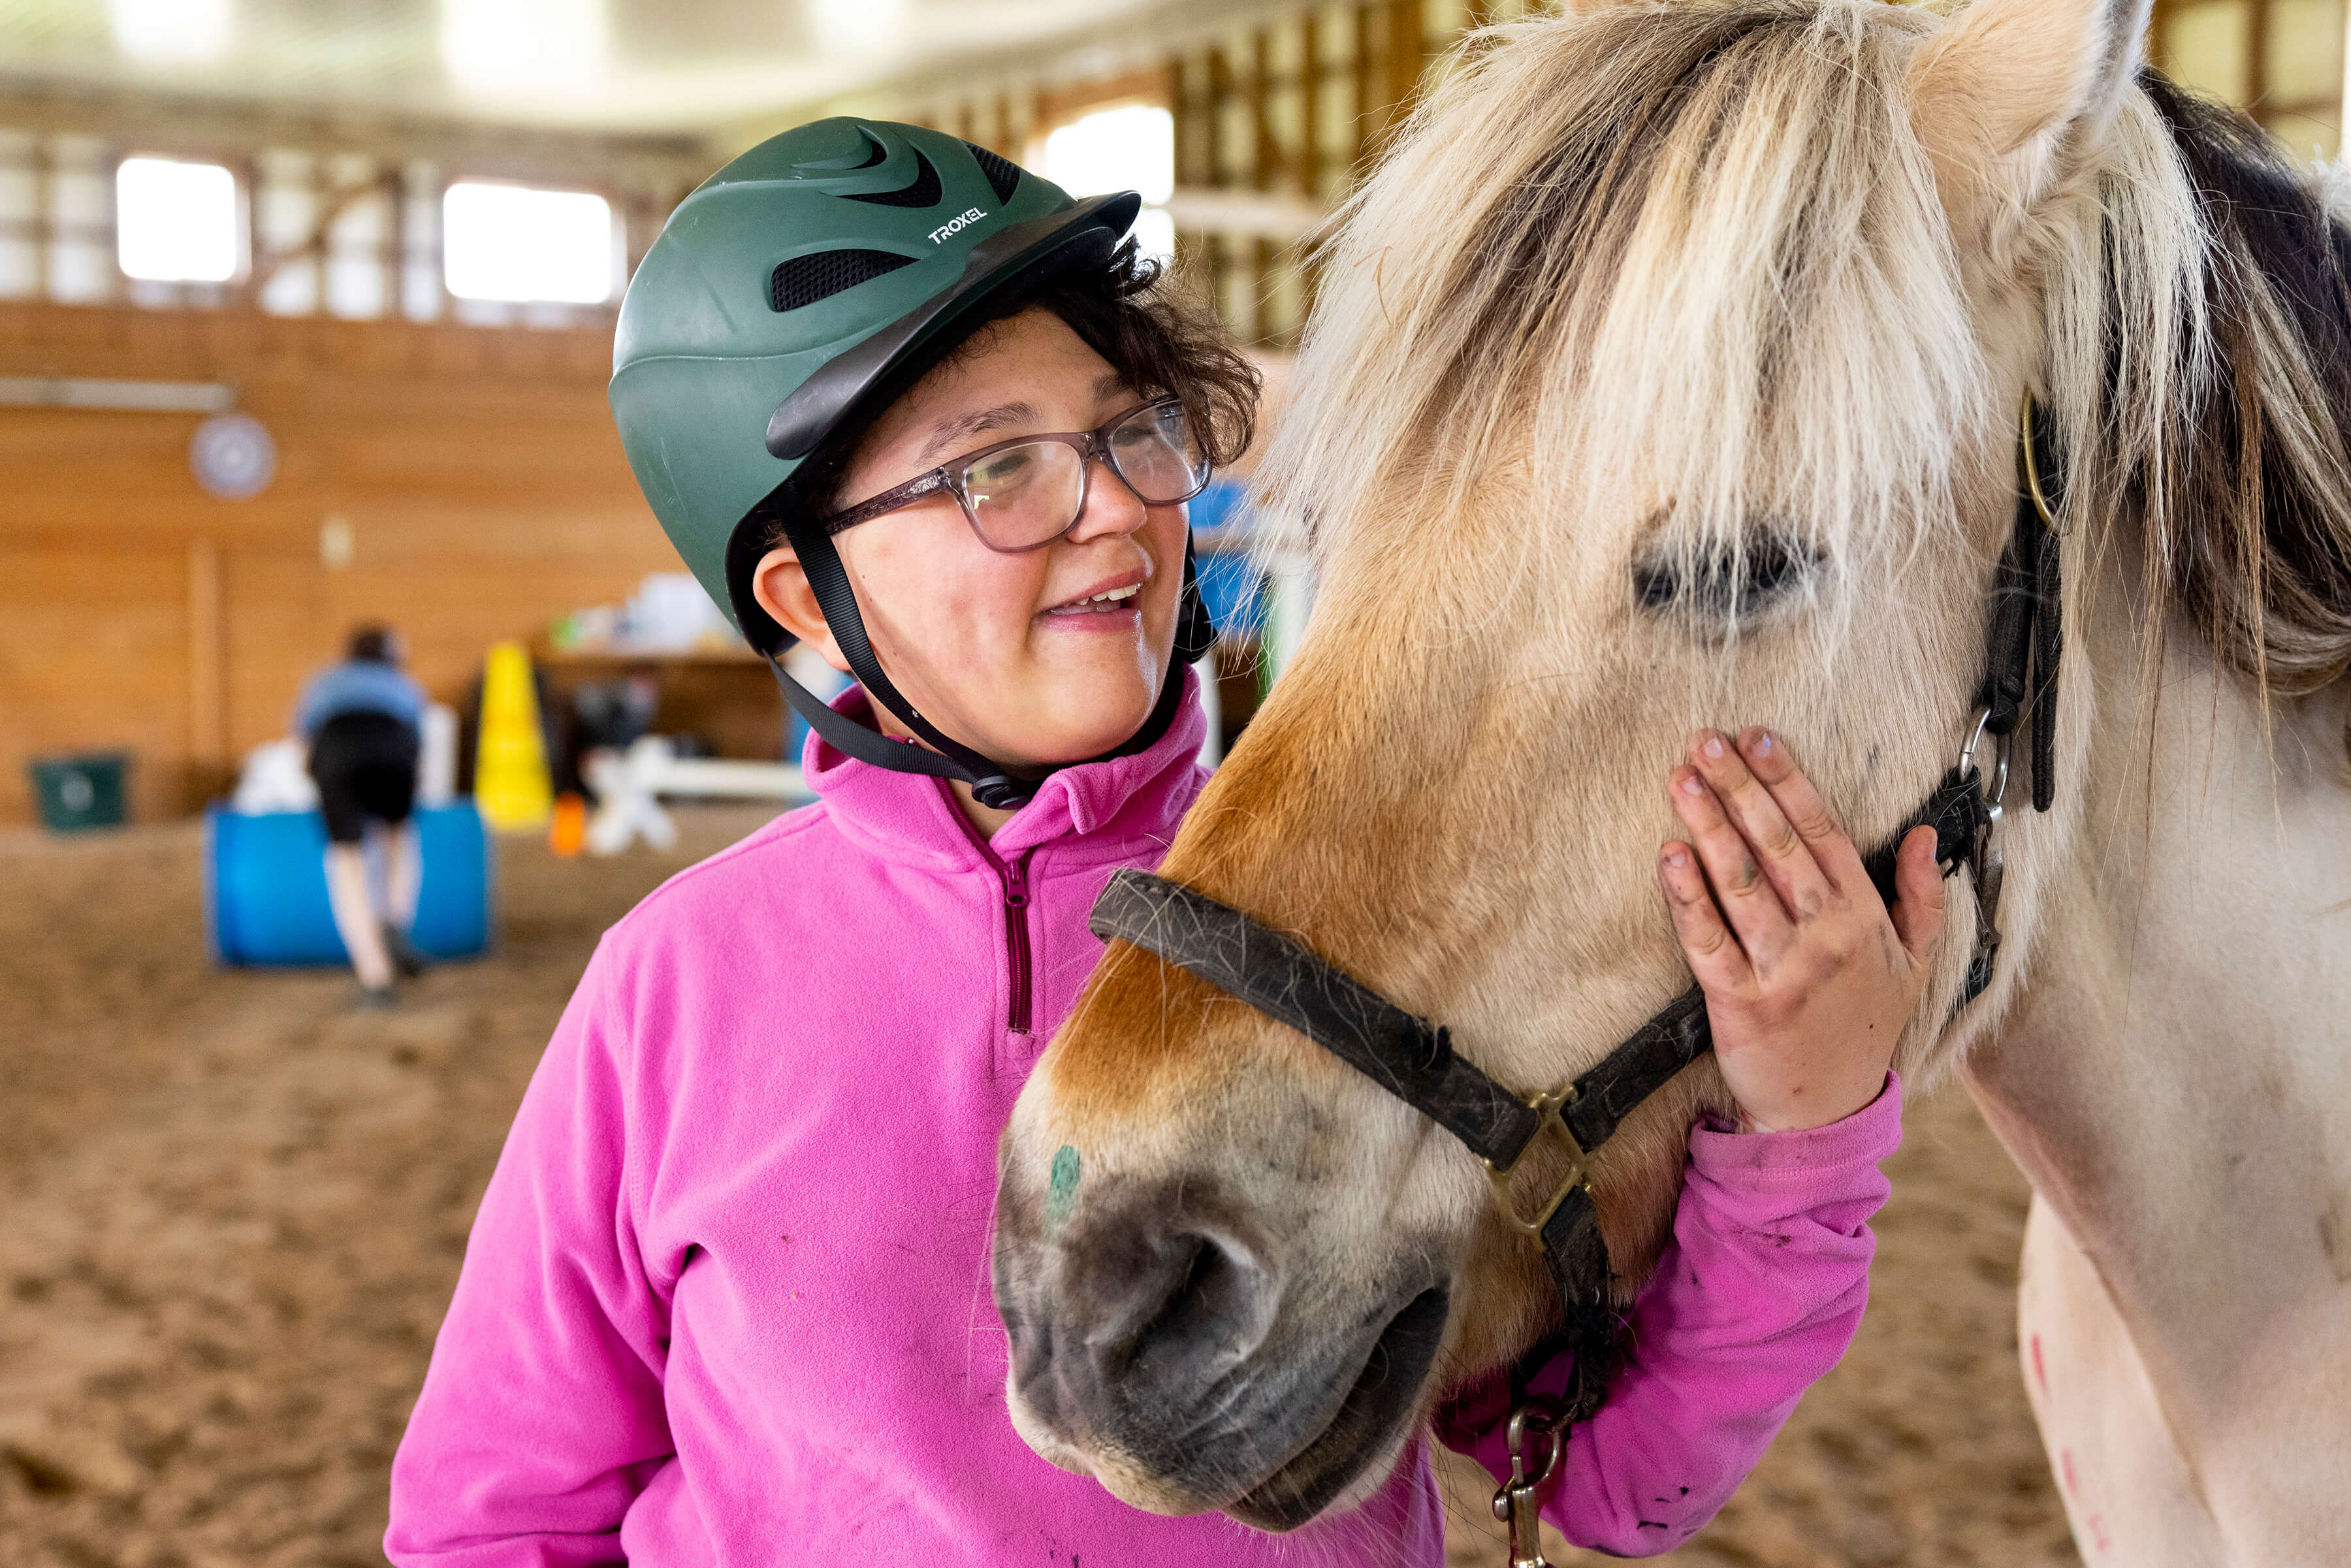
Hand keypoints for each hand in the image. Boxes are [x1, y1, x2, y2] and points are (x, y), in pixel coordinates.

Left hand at [1656, 728, 1944, 1132]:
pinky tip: (1669, 855)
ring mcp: (1781, 970)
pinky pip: (1707, 941)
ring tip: (1682, 779)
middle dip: (1740, 787)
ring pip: (1740, 883)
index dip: (1788, 780)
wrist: (1828, 1113)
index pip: (1822, 832)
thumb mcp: (1916, 965)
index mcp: (1864, 918)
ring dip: (1708, 825)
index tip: (1758, 736)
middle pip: (1777, 846)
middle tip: (1706, 740)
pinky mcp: (1739, 1004)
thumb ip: (1923, 897)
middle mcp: (1825, 938)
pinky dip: (1687, 896)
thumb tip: (1924, 834)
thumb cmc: (1863, 1030)